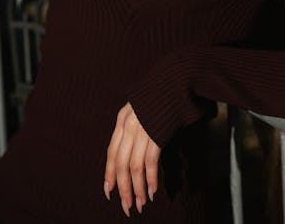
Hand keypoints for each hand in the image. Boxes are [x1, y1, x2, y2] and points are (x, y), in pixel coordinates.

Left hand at [104, 102, 160, 216]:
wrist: (175, 79)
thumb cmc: (159, 96)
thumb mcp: (139, 109)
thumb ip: (132, 128)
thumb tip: (129, 152)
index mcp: (122, 120)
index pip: (111, 153)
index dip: (109, 174)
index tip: (109, 191)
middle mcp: (128, 125)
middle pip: (121, 163)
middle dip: (123, 187)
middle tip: (126, 206)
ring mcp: (142, 129)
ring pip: (134, 166)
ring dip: (137, 188)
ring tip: (140, 203)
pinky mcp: (157, 133)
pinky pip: (150, 161)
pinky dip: (150, 178)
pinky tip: (152, 191)